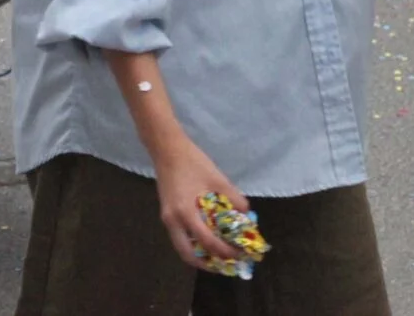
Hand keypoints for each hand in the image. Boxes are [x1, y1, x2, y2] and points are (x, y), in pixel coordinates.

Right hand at [151, 136, 246, 269]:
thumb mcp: (219, 180)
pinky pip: (179, 237)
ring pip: (181, 248)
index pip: (208, 243)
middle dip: (208, 264)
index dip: (227, 252)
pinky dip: (193, 244)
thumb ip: (235, 200)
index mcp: (186, 213)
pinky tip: (207, 239)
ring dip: (199, 256)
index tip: (241, 253)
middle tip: (226, 264)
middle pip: (188, 255)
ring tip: (218, 255)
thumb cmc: (192, 163)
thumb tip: (246, 216)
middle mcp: (173, 221)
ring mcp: (167, 218)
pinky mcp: (167, 214)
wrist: (167, 149)